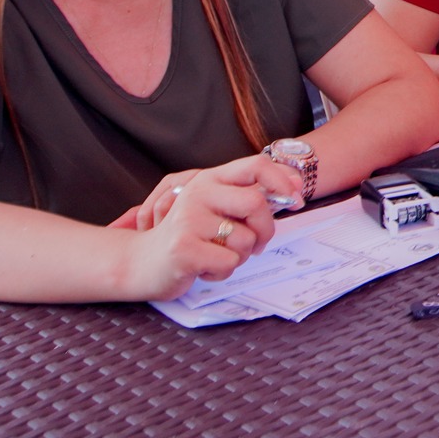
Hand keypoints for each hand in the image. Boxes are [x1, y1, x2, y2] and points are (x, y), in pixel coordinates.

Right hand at [124, 156, 298, 301]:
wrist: (142, 262)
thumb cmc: (190, 237)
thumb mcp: (217, 210)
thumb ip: (251, 197)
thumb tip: (296, 186)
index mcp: (210, 179)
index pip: (255, 165)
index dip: (283, 180)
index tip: (296, 201)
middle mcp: (198, 193)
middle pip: (256, 204)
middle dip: (265, 230)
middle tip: (255, 245)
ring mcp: (189, 219)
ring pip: (246, 239)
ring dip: (241, 256)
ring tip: (217, 255)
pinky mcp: (184, 247)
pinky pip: (229, 262)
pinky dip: (223, 272)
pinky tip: (204, 268)